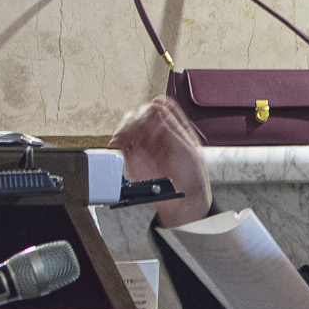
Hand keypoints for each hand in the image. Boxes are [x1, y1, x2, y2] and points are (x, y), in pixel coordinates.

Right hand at [109, 97, 211, 228]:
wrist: (182, 202)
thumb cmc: (191, 179)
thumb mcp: (187, 151)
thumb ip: (172, 131)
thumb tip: (158, 112)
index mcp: (175, 128)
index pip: (162, 106)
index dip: (155, 107)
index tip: (152, 116)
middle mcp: (159, 133)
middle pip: (142, 112)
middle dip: (137, 116)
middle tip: (137, 126)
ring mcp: (146, 144)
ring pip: (130, 124)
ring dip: (125, 125)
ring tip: (125, 134)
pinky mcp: (134, 156)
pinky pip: (121, 141)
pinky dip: (117, 138)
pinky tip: (119, 142)